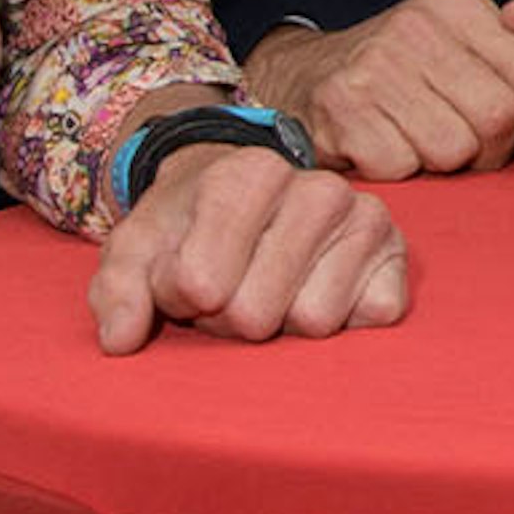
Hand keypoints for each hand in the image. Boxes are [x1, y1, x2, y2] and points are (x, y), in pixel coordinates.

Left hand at [90, 144, 407, 352]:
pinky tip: (317, 292)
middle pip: (254, 313)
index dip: (179, 296)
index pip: (198, 280)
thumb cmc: (190, 232)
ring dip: (282, 323)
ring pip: (313, 320)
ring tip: (270, 291)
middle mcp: (316, 187)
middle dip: (230, 318)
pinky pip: (370, 318)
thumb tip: (122, 339)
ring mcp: (365, 218)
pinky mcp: (397, 257)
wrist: (250, 206)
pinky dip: (339, 323)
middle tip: (230, 290)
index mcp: (248, 174)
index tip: (184, 278)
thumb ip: (117, 291)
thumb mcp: (136, 251)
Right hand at [241, 0, 513, 178]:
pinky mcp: (341, 109)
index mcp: (455, 4)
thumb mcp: (458, 53)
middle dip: (492, 149)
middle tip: (467, 149)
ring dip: (443, 162)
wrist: (297, 74)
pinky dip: (400, 170)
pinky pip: (403, 166)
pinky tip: (382, 145)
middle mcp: (416, 26)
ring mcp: (374, 65)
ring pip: (453, 147)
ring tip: (417, 139)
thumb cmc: (398, 71)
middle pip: (497, 115)